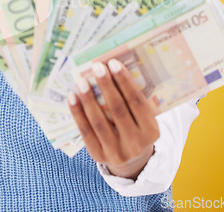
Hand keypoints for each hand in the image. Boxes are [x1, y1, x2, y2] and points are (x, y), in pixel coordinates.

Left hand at [68, 58, 159, 179]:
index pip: (137, 102)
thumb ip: (135, 99)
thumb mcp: (144, 118)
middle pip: (118, 110)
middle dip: (106, 85)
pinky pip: (85, 132)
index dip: (125, 81)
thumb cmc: (136, 128)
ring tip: (81, 80)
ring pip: (99, 122)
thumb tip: (115, 70)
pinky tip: (72, 96)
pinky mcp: (99, 156)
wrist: (131, 161)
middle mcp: (136, 144)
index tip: (113, 62)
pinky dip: (77, 113)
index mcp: (151, 131)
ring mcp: (117, 152)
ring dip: (89, 99)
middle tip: (97, 66)